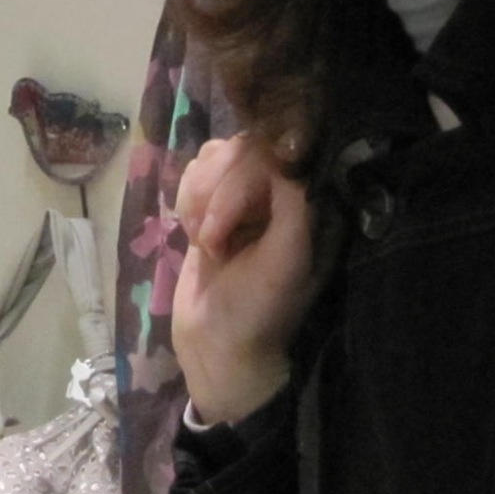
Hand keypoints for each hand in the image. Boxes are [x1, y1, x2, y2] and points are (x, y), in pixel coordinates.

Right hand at [171, 133, 314, 425]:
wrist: (216, 344)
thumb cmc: (259, 309)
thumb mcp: (288, 259)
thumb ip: (292, 205)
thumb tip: (283, 154)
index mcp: (306, 203)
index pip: (277, 152)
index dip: (248, 173)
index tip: (231, 213)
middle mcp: (278, 192)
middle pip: (240, 149)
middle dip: (218, 194)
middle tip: (212, 241)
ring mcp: (243, 196)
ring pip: (214, 157)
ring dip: (200, 198)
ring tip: (205, 242)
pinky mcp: (213, 204)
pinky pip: (195, 174)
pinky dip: (188, 201)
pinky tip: (195, 236)